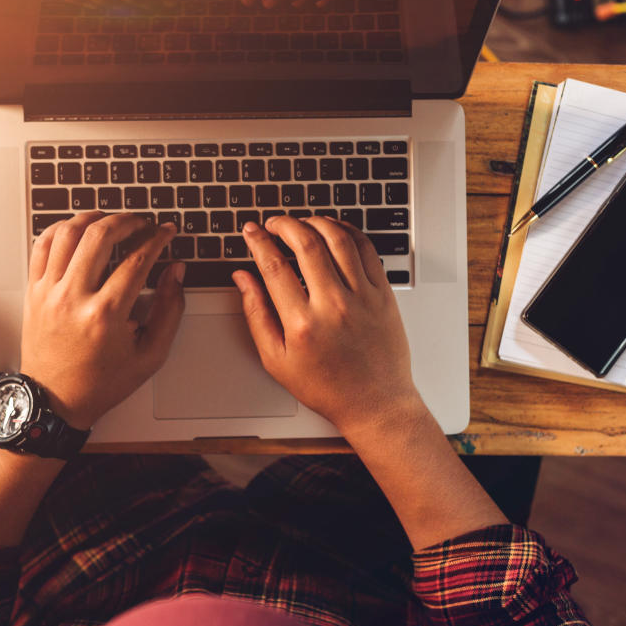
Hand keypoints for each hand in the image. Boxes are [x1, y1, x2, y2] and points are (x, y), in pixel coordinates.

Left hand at [20, 212, 185, 430]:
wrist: (55, 400)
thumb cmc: (102, 382)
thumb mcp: (150, 355)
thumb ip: (170, 310)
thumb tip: (176, 272)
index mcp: (106, 315)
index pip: (138, 259)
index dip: (158, 238)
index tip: (167, 231)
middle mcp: (74, 298)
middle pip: (101, 235)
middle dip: (128, 220)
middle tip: (142, 222)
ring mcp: (49, 292)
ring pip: (68, 233)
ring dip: (94, 218)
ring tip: (111, 220)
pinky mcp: (33, 291)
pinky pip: (43, 245)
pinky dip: (61, 229)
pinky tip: (78, 229)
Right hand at [232, 216, 421, 438]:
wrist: (375, 403)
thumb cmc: (326, 386)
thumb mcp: (276, 359)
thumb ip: (256, 314)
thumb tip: (242, 279)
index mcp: (302, 324)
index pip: (273, 266)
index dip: (258, 241)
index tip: (251, 231)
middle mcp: (334, 306)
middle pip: (306, 243)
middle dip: (284, 224)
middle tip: (274, 222)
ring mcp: (362, 297)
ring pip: (338, 239)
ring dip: (316, 222)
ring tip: (302, 222)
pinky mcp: (384, 294)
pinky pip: (366, 249)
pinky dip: (348, 231)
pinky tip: (334, 230)